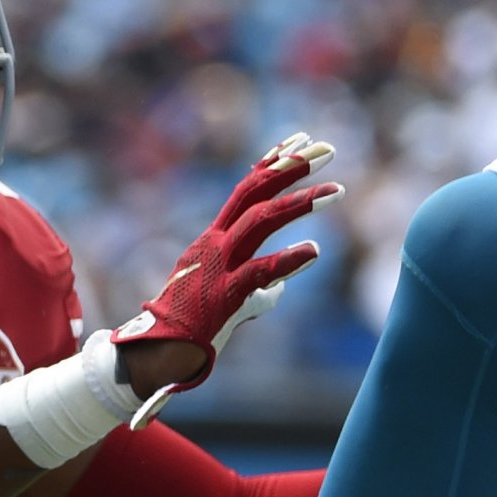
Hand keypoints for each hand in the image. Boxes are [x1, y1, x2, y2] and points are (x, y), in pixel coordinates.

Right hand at [114, 133, 339, 424]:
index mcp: (213, 239)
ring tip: (338, 190)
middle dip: (291, 167)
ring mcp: (219, 266)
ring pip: (260, 221)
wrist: (158, 355)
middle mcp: (215, 243)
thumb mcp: (225, 296)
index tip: (300, 140)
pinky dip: (288, 260)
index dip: (273, 162)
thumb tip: (280, 286)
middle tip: (327, 148)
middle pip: (255, 191)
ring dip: (300, 203)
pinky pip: (260, 272)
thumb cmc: (192, 326)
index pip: (246, 189)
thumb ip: (256, 285)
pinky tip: (314, 249)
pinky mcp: (225, 295)